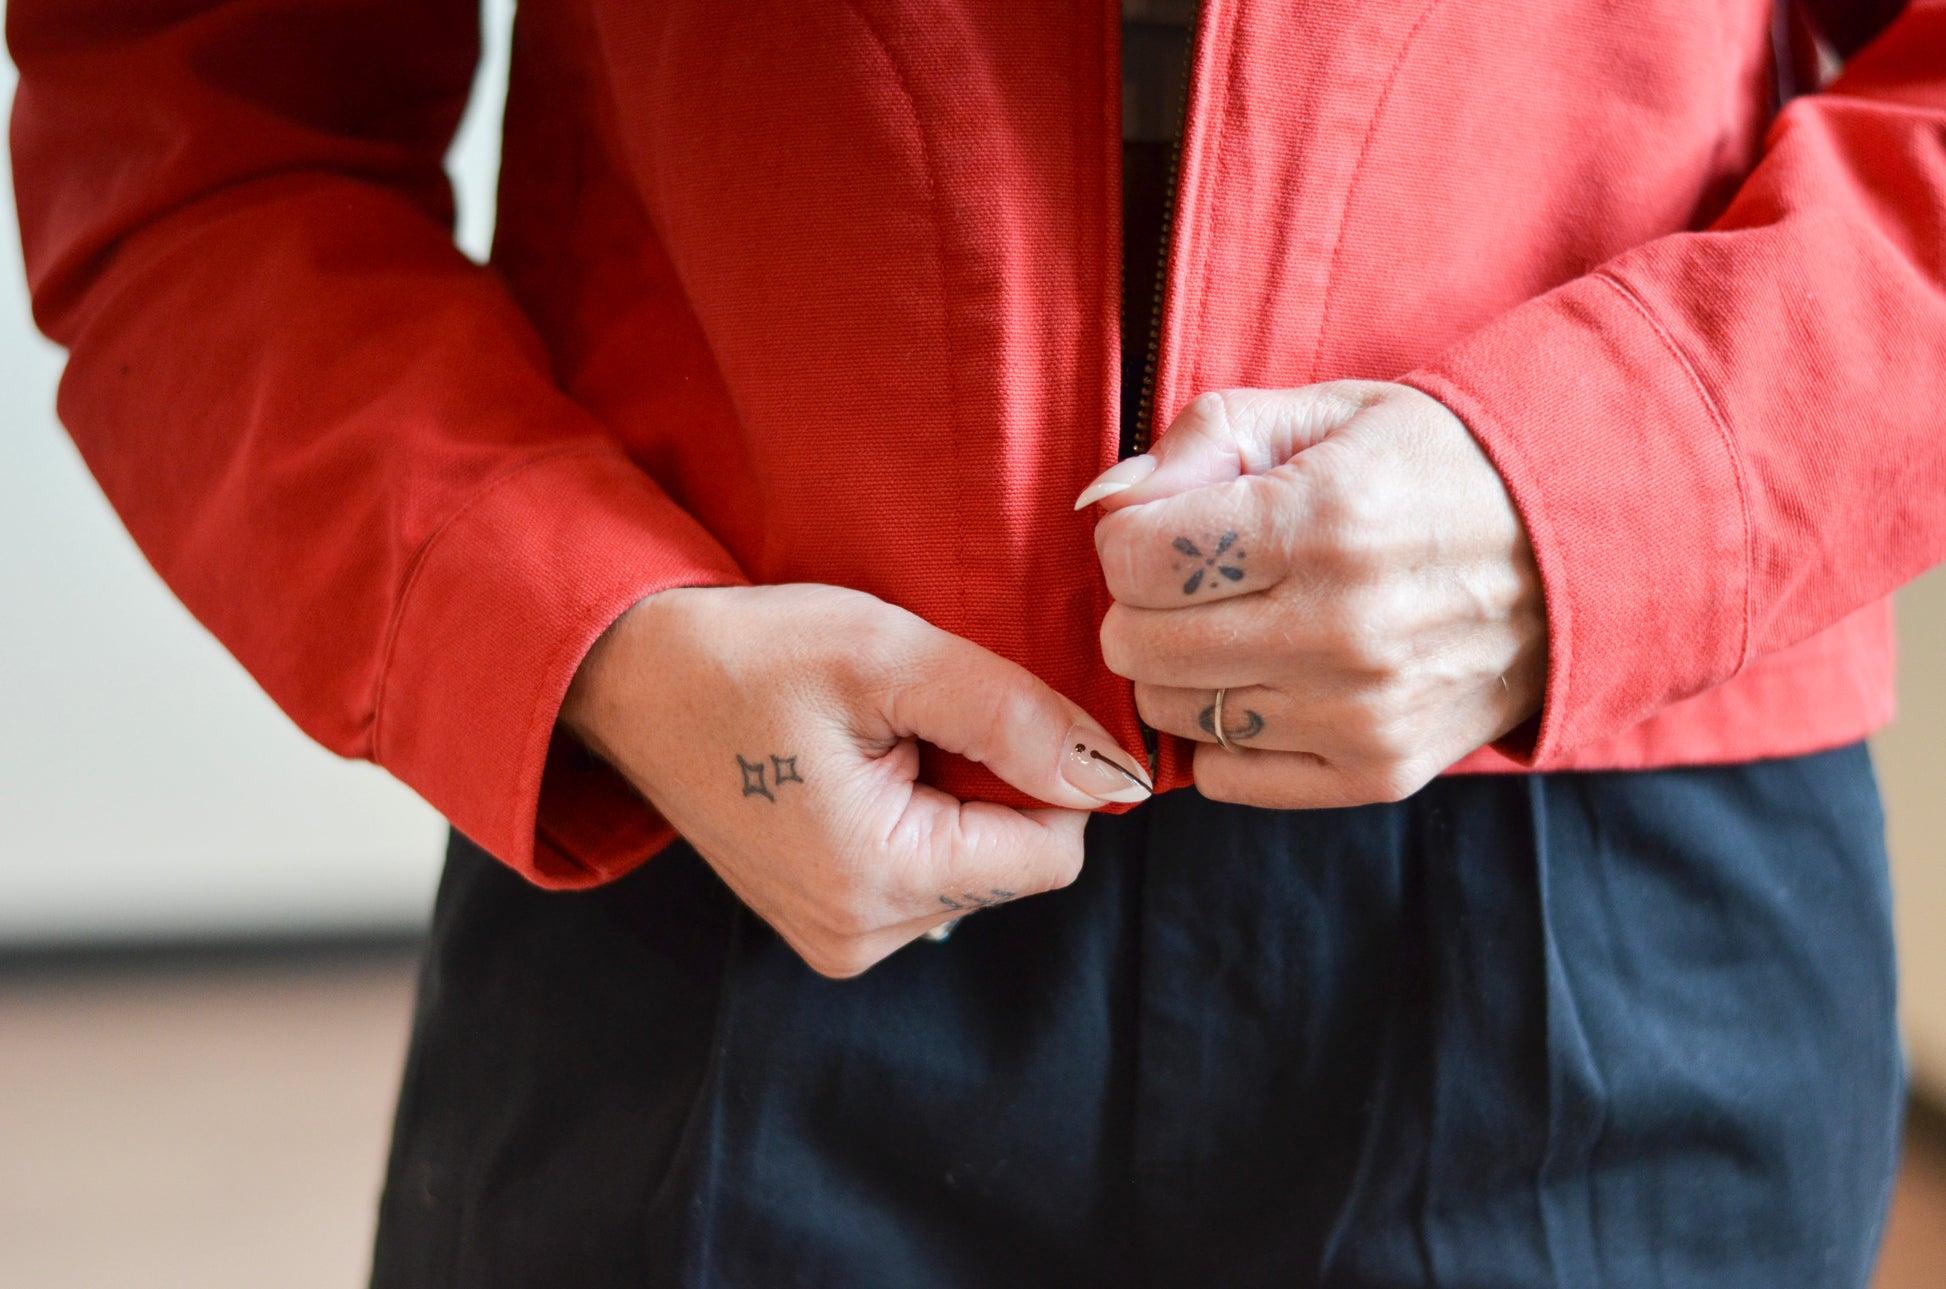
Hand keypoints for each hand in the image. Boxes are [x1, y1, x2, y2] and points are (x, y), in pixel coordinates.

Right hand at [559, 584, 1150, 976]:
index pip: (1054, 852)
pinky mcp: (827, 920)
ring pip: (974, 866)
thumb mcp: (886, 656)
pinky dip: (916, 812)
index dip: (1043, 768)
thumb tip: (1115, 775)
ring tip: (870, 740)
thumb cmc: (744, 655)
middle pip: (1015, 863)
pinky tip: (855, 766)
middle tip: (903, 719)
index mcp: (878, 883)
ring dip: (952, 793)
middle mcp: (860, 937)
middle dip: (989, 780)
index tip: (973, 707)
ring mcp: (838, 938)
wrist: (629, 676)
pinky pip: (925, 871)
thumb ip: (1011, 715)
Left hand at [1082, 382, 1545, 808]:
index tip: (1169, 526)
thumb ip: (1205, 437)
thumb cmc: (1432, 468)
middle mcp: (1342, 627)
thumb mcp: (1328, 412)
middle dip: (1144, 605)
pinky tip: (1270, 682)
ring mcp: (1361, 712)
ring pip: (1170, 713)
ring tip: (1242, 625)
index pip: (1133, 559)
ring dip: (1182, 670)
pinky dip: (1225, 734)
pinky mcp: (1377, 771)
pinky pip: (1224, 776)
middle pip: (1136, 645)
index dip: (1131, 535)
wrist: (1575, 551)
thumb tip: (1107, 499)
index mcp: (1325, 520)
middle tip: (1197, 580)